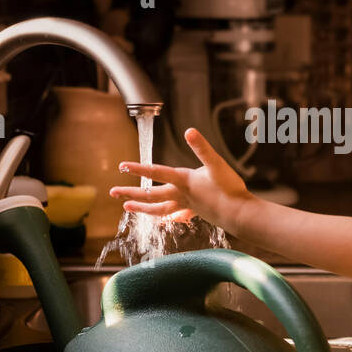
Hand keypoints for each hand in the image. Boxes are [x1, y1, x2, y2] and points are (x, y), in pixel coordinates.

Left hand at [109, 127, 250, 225]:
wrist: (239, 214)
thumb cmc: (229, 189)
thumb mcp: (216, 164)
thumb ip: (202, 148)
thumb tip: (189, 131)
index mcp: (183, 181)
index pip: (156, 172)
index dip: (138, 168)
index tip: (121, 166)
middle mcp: (181, 195)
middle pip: (150, 196)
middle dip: (130, 193)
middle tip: (113, 193)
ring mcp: (186, 206)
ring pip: (158, 209)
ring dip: (142, 208)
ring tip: (127, 208)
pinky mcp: (193, 213)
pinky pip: (173, 216)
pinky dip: (163, 218)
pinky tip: (159, 220)